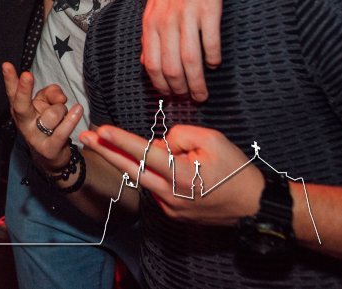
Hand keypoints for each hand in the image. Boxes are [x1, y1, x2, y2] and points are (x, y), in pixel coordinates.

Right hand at [2, 64, 81, 172]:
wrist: (50, 155)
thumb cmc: (47, 122)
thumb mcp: (47, 104)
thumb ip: (51, 93)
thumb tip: (60, 97)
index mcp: (19, 109)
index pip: (12, 92)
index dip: (9, 79)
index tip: (7, 65)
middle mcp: (23, 122)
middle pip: (21, 104)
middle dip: (24, 89)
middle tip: (27, 75)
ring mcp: (34, 137)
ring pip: (53, 113)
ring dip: (63, 111)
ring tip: (62, 118)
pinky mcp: (48, 149)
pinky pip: (63, 129)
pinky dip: (72, 118)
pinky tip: (78, 110)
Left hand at [81, 123, 262, 225]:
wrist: (255, 206)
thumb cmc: (236, 170)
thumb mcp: (212, 140)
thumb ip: (179, 135)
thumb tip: (159, 143)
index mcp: (180, 175)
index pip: (143, 153)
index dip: (120, 140)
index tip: (100, 129)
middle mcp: (171, 194)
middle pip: (131, 169)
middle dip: (106, 151)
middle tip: (86, 138)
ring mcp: (171, 207)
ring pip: (146, 177)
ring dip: (135, 161)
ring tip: (137, 148)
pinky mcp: (174, 213)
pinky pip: (158, 188)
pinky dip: (157, 174)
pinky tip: (170, 167)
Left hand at [141, 0, 231, 100]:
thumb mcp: (155, 7)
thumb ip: (151, 36)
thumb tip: (146, 64)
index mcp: (151, 22)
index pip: (151, 64)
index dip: (161, 85)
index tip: (170, 96)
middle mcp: (166, 20)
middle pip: (171, 66)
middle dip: (180, 89)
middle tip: (190, 99)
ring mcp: (187, 15)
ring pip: (190, 60)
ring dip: (198, 82)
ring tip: (203, 93)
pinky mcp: (208, 9)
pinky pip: (210, 42)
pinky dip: (212, 58)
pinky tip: (214, 64)